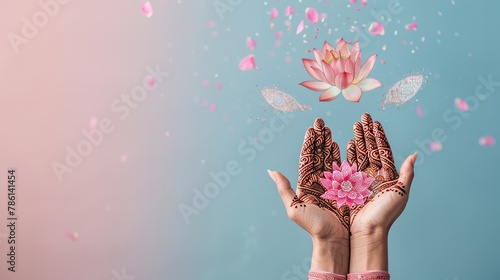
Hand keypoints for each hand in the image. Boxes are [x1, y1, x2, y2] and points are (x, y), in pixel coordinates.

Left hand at [269, 118, 348, 273]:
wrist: (336, 240)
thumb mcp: (294, 208)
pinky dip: (345, 155)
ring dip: (331, 143)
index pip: (307, 157)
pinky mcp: (347, 188)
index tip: (311, 128)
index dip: (309, 143)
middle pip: (319, 154)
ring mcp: (334, 183)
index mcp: (306, 183)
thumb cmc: (314, 227)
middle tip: (321, 122)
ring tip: (331, 129)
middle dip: (320, 138)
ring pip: (332, 158)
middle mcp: (320, 181)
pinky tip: (346, 144)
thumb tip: (271, 171)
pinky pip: (346, 168)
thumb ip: (284, 188)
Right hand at [346, 112, 416, 271]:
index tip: (374, 121)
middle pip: (370, 148)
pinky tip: (346, 144)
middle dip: (366, 132)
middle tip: (362, 117)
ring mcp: (361, 179)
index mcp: (388, 175)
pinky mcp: (349, 185)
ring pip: (359, 154)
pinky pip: (348, 166)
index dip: (379, 135)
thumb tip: (415, 154)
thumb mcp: (400, 194)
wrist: (367, 231)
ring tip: (354, 125)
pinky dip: (347, 154)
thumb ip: (407, 174)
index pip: (383, 150)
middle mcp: (374, 175)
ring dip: (357, 139)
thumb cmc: (385, 215)